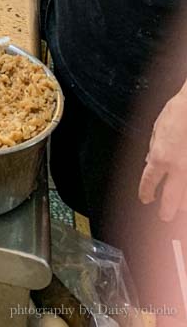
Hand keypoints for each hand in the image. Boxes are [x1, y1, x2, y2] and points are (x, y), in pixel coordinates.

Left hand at [139, 87, 186, 220]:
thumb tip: (149, 163)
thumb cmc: (177, 112)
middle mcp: (177, 167)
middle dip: (165, 211)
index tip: (145, 199)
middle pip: (170, 199)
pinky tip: (185, 196)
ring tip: (180, 210)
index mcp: (160, 156)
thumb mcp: (158, 128)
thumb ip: (153, 148)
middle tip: (163, 216)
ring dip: (183, 206)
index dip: (145, 193)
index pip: (149, 182)